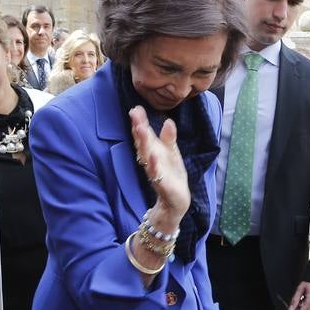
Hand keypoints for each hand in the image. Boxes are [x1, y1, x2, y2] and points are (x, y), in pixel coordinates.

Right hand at [129, 107, 188, 222]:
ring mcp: (154, 172)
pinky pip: (156, 173)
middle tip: (134, 113)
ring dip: (143, 142)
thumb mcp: (171, 154)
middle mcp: (150, 161)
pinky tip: (153, 155)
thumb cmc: (171, 175)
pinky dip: (154, 164)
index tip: (136, 108)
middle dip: (138, 128)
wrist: (175, 200)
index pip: (144, 136)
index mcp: (152, 152)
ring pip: (146, 156)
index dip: (140, 123)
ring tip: (141, 128)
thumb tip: (168, 120)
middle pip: (142, 143)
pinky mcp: (162, 184)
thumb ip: (168, 138)